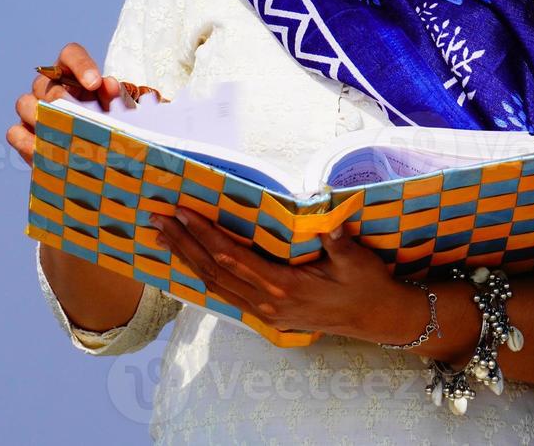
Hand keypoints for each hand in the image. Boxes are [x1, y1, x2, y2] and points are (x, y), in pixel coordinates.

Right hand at [6, 42, 122, 164]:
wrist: (97, 151)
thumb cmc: (107, 122)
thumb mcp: (117, 108)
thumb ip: (115, 94)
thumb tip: (109, 85)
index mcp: (72, 73)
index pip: (71, 54)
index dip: (81, 65)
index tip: (95, 83)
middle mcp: (48, 86)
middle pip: (43, 82)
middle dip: (60, 99)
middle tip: (77, 114)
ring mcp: (31, 108)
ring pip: (24, 104)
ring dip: (41, 119)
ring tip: (61, 134)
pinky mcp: (22, 133)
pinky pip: (15, 132)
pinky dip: (29, 142)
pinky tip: (47, 152)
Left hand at [151, 209, 423, 344]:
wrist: (376, 319)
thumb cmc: (367, 285)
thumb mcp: (357, 261)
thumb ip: (339, 243)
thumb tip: (328, 221)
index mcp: (284, 287)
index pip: (233, 257)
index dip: (205, 235)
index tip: (184, 212)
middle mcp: (267, 303)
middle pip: (213, 272)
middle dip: (182, 244)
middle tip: (157, 220)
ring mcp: (265, 313)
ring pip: (214, 286)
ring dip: (186, 259)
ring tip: (163, 236)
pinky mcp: (268, 315)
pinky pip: (226, 294)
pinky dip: (203, 276)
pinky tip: (190, 262)